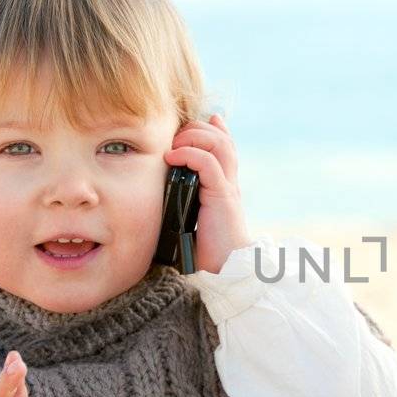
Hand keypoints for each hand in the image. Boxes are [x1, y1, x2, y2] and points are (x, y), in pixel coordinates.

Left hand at [164, 111, 251, 274]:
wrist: (228, 268)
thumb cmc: (206, 248)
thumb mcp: (191, 216)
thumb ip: (183, 199)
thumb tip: (166, 190)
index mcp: (224, 182)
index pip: (223, 142)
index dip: (210, 127)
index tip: (189, 127)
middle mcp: (229, 179)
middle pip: (220, 137)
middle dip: (195, 129)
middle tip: (173, 139)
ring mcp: (228, 186)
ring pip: (218, 143)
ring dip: (192, 137)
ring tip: (173, 146)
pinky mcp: (222, 195)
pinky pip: (208, 163)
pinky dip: (190, 154)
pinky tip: (173, 158)